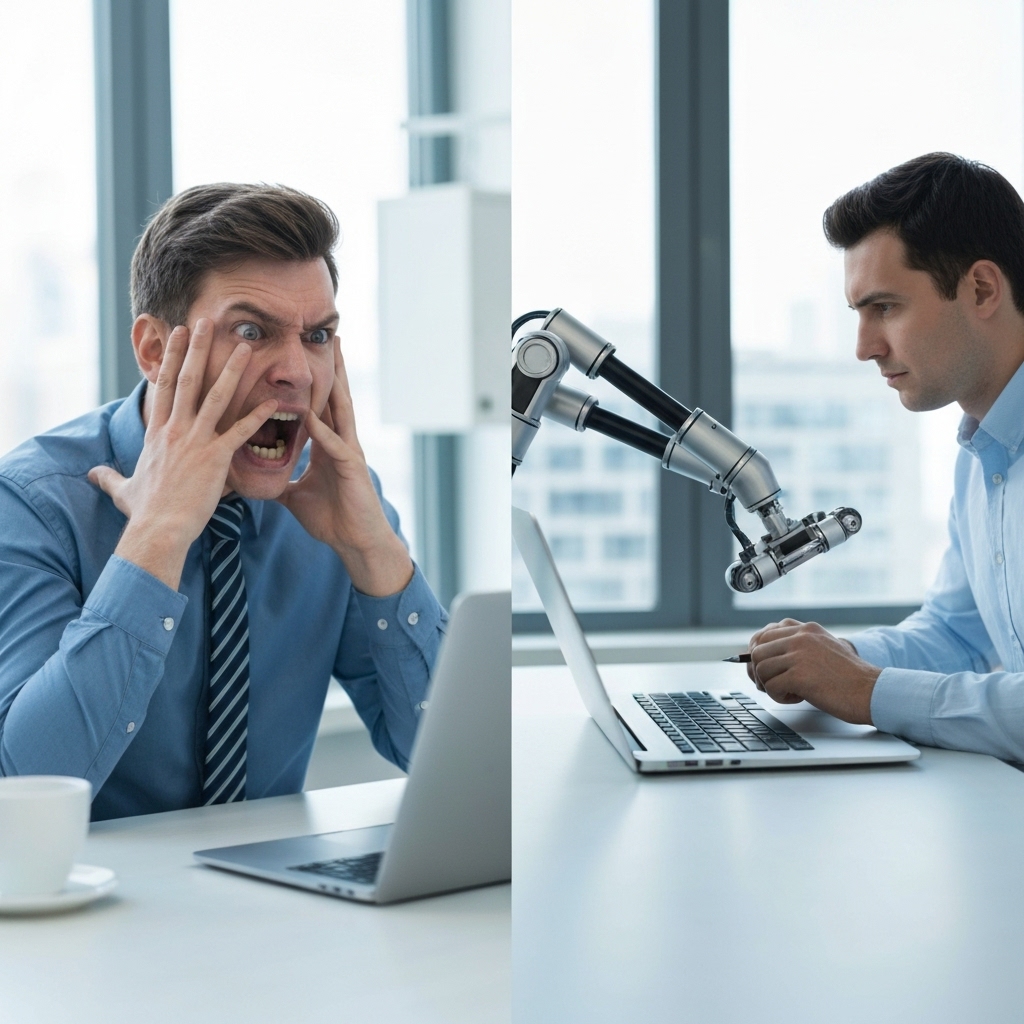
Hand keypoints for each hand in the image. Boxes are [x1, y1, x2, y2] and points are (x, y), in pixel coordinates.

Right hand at [88, 319, 277, 588]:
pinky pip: (241, 431)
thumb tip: (92, 474)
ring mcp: (195, 441)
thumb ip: (109, 477)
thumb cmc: (144, 513)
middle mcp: (175, 431)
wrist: (158, 529)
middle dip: (198, 348)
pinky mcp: (215, 458)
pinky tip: (275, 402)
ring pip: (217, 397)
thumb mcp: (122, 489)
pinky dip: (258, 415)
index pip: (165, 387)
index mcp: (158, 434)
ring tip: (247, 347)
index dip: (173, 359)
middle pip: (188, 380)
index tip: (179, 335)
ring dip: (233, 370)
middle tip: (208, 321)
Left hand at [277, 339, 412, 596]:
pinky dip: (323, 430)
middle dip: (335, 368)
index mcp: (328, 446)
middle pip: (337, 398)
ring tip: (335, 357)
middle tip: (332, 336)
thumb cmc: (332, 519)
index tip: (310, 356)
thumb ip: (279, 481)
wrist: (356, 542)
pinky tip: (312, 415)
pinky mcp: (351, 469)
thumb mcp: (295, 496)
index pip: (321, 406)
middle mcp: (341, 443)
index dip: (316, 382)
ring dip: (338, 384)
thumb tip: (255, 479)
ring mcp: (348, 453)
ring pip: (343, 411)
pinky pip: (335, 445)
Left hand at [745, 618, 879, 724]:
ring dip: (769, 685)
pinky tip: (798, 698)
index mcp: (807, 629)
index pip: (765, 634)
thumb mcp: (824, 649)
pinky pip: (771, 686)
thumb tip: (764, 655)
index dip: (758, 653)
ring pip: (761, 668)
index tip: (763, 668)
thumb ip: (799, 646)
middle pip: (757, 651)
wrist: (872, 691)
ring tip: (790, 692)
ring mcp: (800, 654)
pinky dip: (779, 697)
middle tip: (772, 685)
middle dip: (758, 672)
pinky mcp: (800, 675)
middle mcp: (801, 637)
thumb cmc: (850, 677)